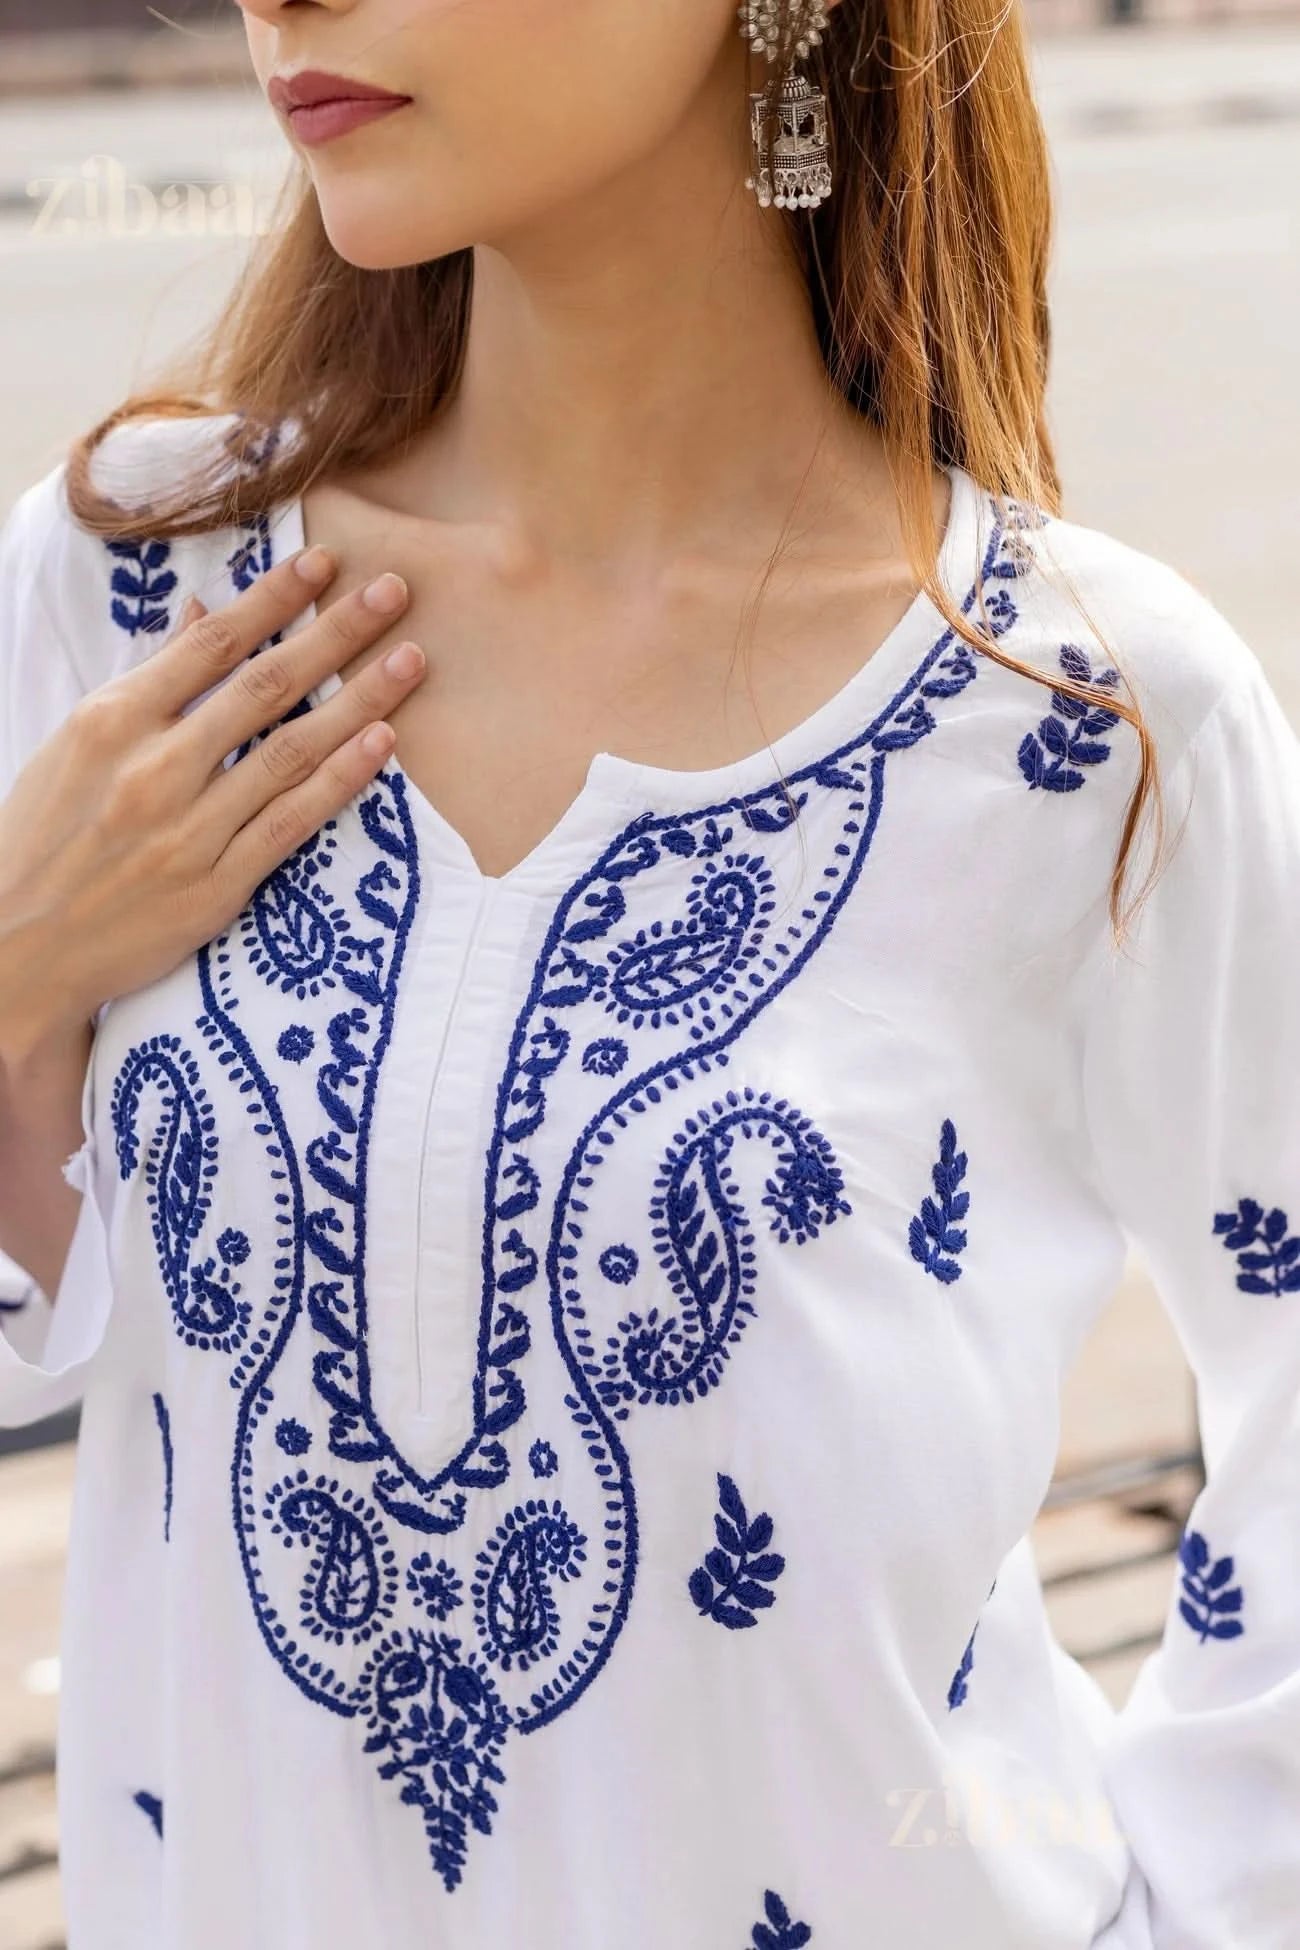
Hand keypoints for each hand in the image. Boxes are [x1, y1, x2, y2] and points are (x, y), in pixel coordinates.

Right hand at [0, 544, 425, 1055]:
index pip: (211, 644)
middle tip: (394, 591)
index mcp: (112, 721)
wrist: (18, 946)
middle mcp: (154, 769)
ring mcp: (189, 830)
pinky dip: (341, 781)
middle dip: (337, 633)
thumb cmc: (46, 837)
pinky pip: (293, 823)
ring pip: (292, 751)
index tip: (325, 563)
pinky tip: (382, 744)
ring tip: (412, 660)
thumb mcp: (79, 746)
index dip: (274, 599)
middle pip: (266, 687)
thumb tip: (204, 614)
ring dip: (361, 700)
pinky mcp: (217, 886)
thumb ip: (151, 683)